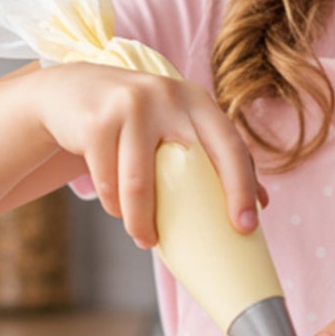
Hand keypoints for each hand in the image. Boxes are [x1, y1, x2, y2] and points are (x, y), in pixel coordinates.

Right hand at [26, 62, 264, 249]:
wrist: (71, 91)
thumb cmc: (136, 119)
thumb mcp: (176, 123)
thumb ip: (215, 153)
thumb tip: (263, 202)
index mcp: (196, 101)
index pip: (231, 145)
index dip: (243, 186)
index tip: (247, 225)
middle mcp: (168, 96)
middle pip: (191, 162)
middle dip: (197, 210)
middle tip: (201, 244)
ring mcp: (130, 105)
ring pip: (139, 183)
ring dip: (141, 221)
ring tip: (145, 238)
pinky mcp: (96, 121)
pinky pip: (107, 182)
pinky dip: (113, 205)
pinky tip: (117, 209)